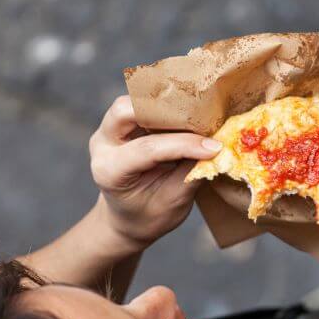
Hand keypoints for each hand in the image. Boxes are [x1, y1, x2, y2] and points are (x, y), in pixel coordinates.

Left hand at [89, 96, 221, 251]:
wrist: (128, 218)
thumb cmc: (150, 216)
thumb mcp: (173, 203)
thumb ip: (191, 173)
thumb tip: (217, 148)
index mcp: (109, 171)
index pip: (147, 149)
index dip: (183, 144)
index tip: (215, 147)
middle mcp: (102, 145)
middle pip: (126, 109)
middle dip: (165, 111)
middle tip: (201, 121)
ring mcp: (108, 130)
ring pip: (134, 100)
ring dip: (165, 104)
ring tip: (195, 117)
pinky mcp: (120, 122)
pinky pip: (141, 103)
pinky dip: (166, 106)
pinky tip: (188, 114)